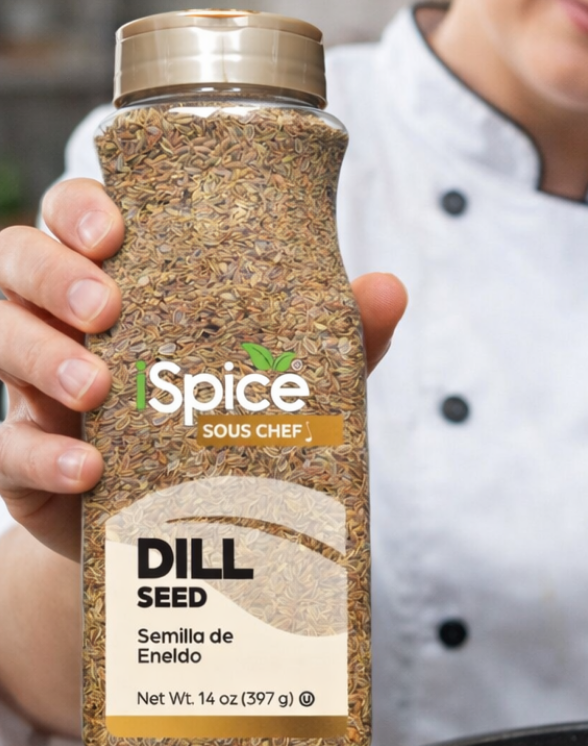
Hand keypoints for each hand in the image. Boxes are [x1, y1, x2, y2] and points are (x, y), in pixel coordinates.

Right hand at [0, 179, 405, 560]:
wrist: (184, 535)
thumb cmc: (231, 429)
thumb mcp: (288, 378)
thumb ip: (333, 337)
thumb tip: (389, 288)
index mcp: (124, 287)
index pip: (75, 219)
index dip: (78, 210)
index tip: (115, 229)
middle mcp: (67, 326)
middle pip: (16, 263)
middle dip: (51, 273)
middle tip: (108, 307)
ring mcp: (37, 392)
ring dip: (39, 356)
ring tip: (100, 387)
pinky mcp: (27, 462)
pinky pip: (5, 448)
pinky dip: (40, 454)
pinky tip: (87, 468)